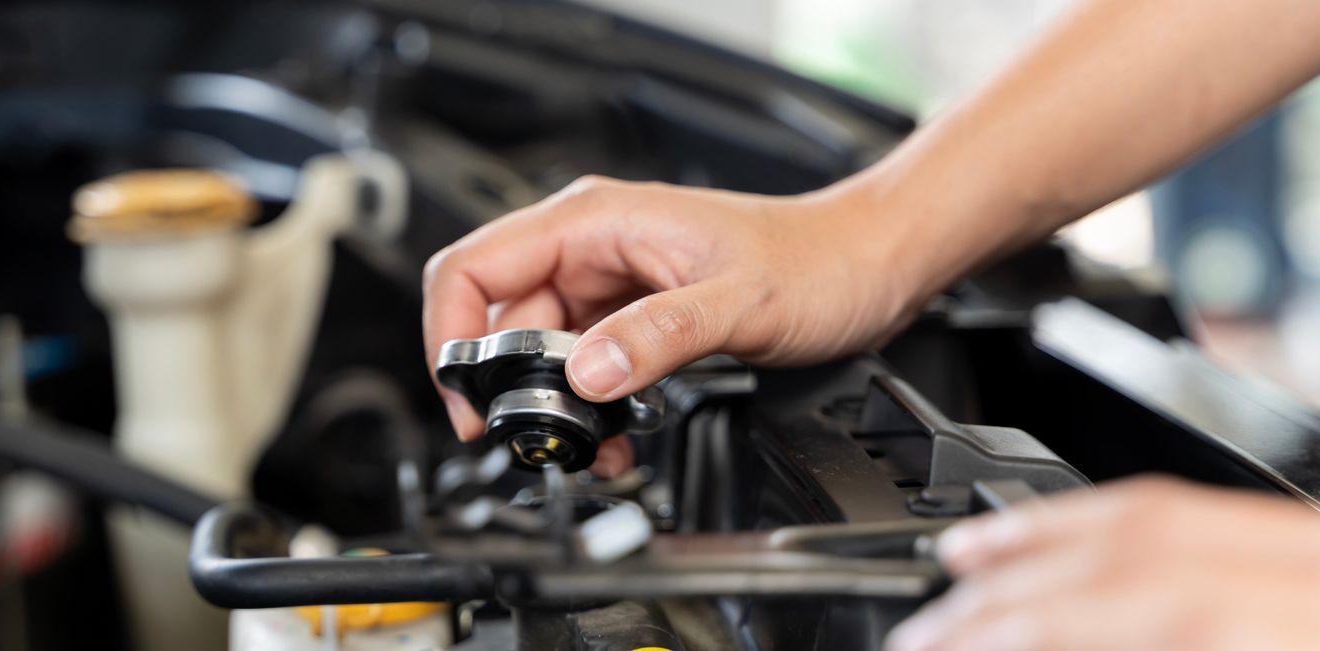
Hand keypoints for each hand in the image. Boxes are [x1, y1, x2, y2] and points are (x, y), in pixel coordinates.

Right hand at [422, 176, 933, 475]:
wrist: (868, 264)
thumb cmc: (815, 259)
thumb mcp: (737, 303)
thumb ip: (656, 337)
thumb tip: (586, 376)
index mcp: (594, 220)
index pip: (473, 268)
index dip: (451, 336)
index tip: (470, 399)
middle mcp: (591, 247)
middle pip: (498, 319)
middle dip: (509, 388)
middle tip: (540, 441)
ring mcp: (608, 282)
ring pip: (539, 352)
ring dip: (553, 408)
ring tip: (590, 448)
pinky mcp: (631, 315)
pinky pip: (580, 365)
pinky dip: (586, 408)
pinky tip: (614, 437)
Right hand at [887, 475, 1319, 650]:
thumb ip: (1221, 647)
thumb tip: (1102, 639)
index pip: (1158, 611)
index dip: (1030, 632)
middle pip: (1144, 560)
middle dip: (1011, 601)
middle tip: (923, 637)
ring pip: (1177, 519)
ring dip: (1052, 547)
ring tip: (964, 577)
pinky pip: (1231, 516)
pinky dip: (1133, 525)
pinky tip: (1085, 541)